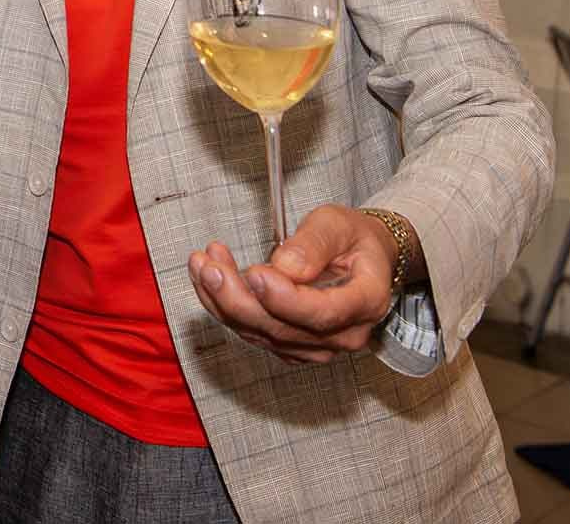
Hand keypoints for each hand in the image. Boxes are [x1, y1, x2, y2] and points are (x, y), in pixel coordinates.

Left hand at [187, 204, 399, 363]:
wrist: (360, 259)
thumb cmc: (352, 239)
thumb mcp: (338, 224)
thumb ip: (313, 243)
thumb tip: (285, 266)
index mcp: (366, 302)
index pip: (323, 313)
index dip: (284, 299)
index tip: (254, 273)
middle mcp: (343, 334)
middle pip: (283, 329)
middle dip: (238, 298)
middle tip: (210, 267)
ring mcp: (315, 346)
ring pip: (260, 333)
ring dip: (222, 300)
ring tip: (202, 263)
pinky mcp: (290, 345)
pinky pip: (252, 332)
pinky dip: (224, 307)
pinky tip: (208, 277)